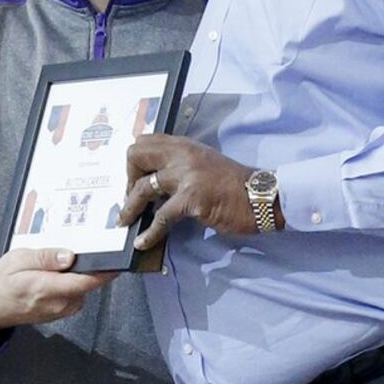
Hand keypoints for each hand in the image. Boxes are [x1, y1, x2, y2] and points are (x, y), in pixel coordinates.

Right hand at [0, 246, 113, 331]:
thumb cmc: (4, 280)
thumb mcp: (19, 259)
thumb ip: (45, 258)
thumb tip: (70, 256)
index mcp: (46, 288)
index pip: (84, 282)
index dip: (104, 273)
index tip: (118, 261)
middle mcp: (57, 304)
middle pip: (87, 285)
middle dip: (93, 268)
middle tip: (94, 246)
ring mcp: (59, 311)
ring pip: (82, 290)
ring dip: (83, 276)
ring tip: (72, 257)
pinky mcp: (59, 313)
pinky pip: (75, 296)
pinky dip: (75, 283)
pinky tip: (64, 272)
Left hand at [120, 132, 260, 249]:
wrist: (259, 196)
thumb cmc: (233, 183)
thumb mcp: (203, 163)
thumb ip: (180, 164)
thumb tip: (156, 179)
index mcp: (184, 145)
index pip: (145, 140)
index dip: (134, 161)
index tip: (135, 180)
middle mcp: (181, 154)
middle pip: (136, 155)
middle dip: (126, 178)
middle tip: (130, 198)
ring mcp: (186, 175)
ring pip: (143, 187)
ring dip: (129, 208)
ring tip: (124, 222)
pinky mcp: (191, 199)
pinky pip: (161, 217)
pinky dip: (149, 233)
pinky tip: (142, 242)